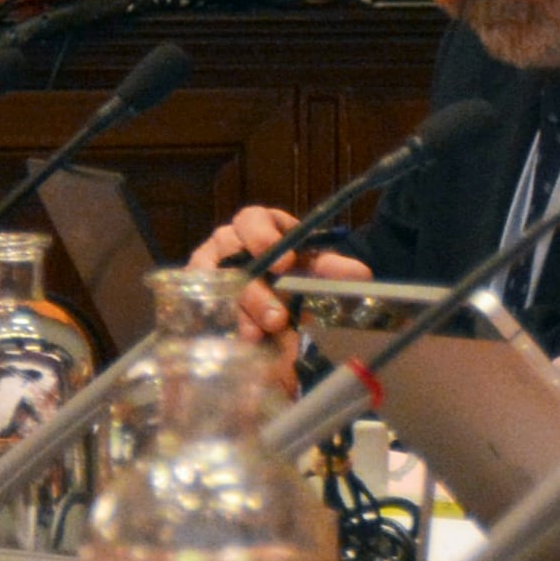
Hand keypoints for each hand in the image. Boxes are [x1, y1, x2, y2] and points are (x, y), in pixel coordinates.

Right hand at [181, 212, 355, 343]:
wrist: (275, 303)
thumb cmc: (291, 275)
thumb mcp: (313, 269)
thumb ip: (332, 270)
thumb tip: (361, 274)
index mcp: (257, 226)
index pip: (252, 219)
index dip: (263, 237)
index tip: (286, 263)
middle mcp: (226, 244)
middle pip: (230, 256)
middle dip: (254, 290)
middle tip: (277, 318)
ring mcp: (208, 271)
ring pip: (214, 285)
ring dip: (237, 312)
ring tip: (256, 336)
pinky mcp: (197, 298)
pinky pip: (200, 307)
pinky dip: (217, 324)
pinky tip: (234, 341)